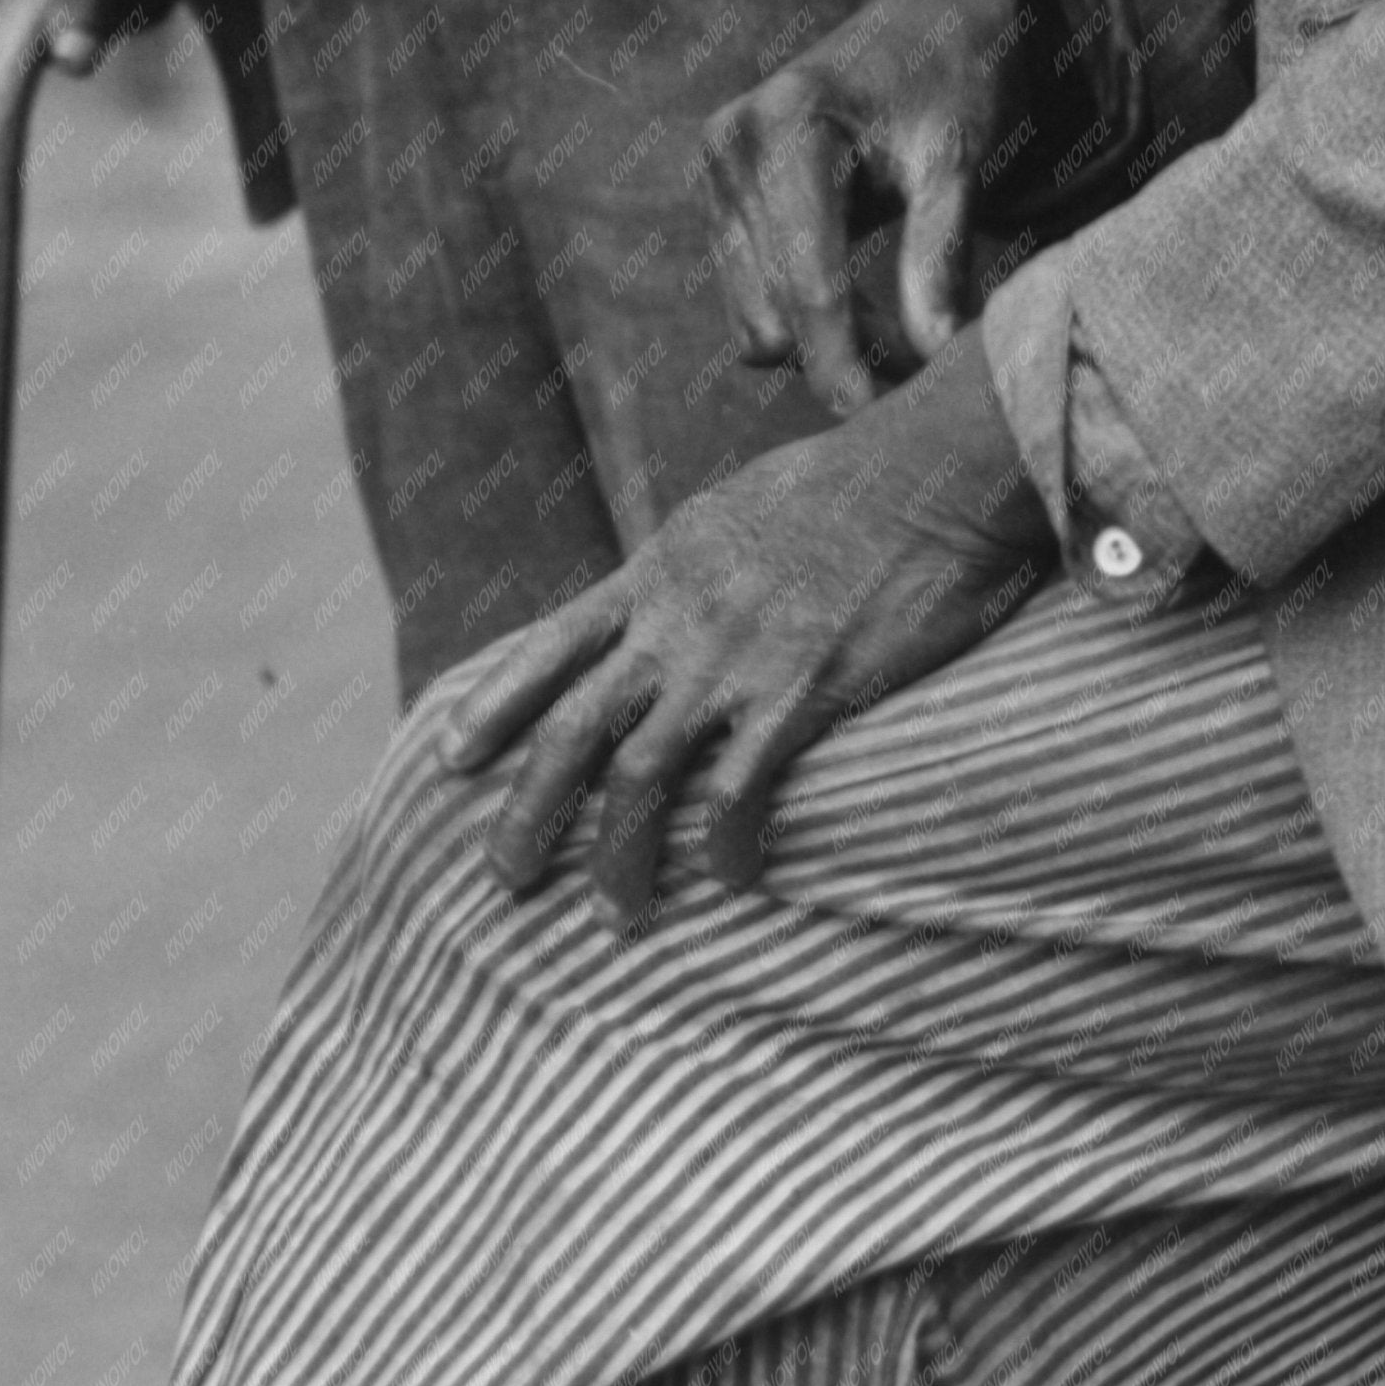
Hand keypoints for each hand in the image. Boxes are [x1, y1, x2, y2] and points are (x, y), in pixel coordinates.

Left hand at [448, 328, 1054, 930]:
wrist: (933, 468)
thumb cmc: (858, 484)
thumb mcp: (740, 509)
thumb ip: (696, 568)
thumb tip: (680, 599)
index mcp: (657, 571)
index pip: (549, 645)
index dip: (493, 707)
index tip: (451, 759)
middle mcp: (676, 620)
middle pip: (571, 730)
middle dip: (526, 812)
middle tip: (505, 878)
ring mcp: (732, 660)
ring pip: (637, 776)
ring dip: (616, 857)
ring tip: (615, 917)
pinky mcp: (799, 692)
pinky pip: (738, 792)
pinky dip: (723, 846)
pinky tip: (730, 880)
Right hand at [700, 0, 1097, 417]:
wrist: (931, 19)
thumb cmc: (955, 84)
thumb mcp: (957, 165)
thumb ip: (940, 259)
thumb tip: (934, 359)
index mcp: (788, 126)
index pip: (809, 290)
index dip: (847, 370)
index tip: (886, 426)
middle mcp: (731, 144)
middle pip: (774, 320)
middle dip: (845, 358)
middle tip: (923, 364)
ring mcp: (713, 171)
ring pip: (755, 324)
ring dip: (824, 345)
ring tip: (899, 328)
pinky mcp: (714, 197)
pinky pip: (749, 303)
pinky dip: (802, 321)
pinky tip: (859, 302)